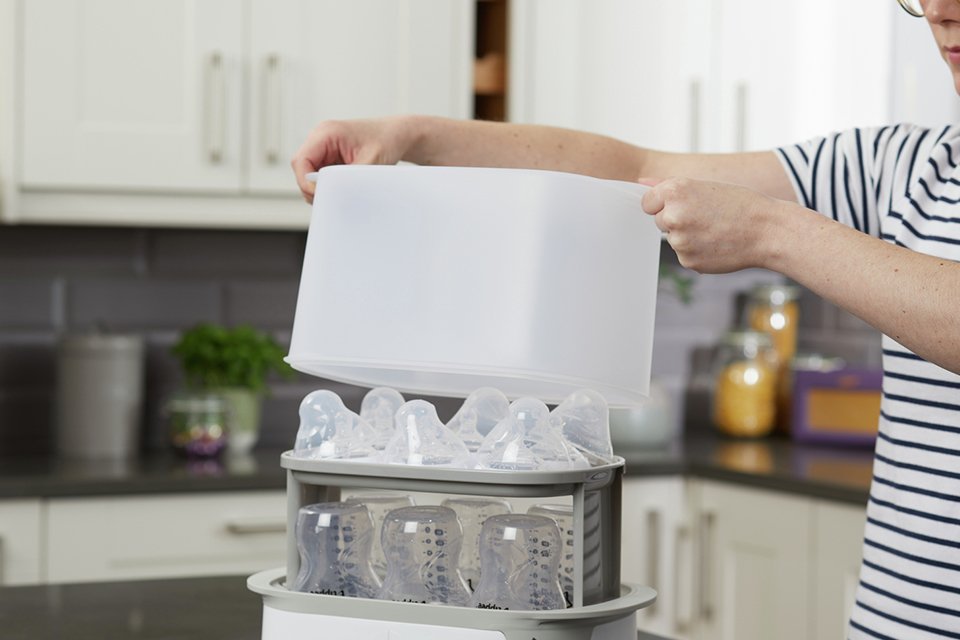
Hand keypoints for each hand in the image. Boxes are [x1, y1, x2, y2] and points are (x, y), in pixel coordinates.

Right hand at [290, 117, 411, 202]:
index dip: (305, 183)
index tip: (321, 196)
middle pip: (302, 169)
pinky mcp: (330, 156)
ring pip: (310, 174)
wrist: (397, 135)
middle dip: (313, 187)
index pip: (301, 161)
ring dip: (322, 186)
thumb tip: (333, 196)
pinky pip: (320, 174)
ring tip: (342, 191)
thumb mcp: (369, 163)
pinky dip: (328, 184)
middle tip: (332, 198)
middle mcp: (321, 138)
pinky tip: (344, 186)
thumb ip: (348, 180)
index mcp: (326, 133)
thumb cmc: (386, 141)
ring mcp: (324, 147)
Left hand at [640, 177, 778, 273]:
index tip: (687, 204)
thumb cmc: (739, 204)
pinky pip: (684, 254)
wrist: (767, 230)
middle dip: (677, 220)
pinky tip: (717, 243)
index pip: (647, 202)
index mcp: (675, 191)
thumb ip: (667, 186)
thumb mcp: (704, 186)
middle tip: (707, 216)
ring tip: (715, 229)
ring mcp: (679, 241)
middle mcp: (673, 215)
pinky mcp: (687, 261)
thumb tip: (640, 182)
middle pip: (659, 221)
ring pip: (673, 239)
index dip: (665, 203)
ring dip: (688, 236)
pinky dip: (697, 251)